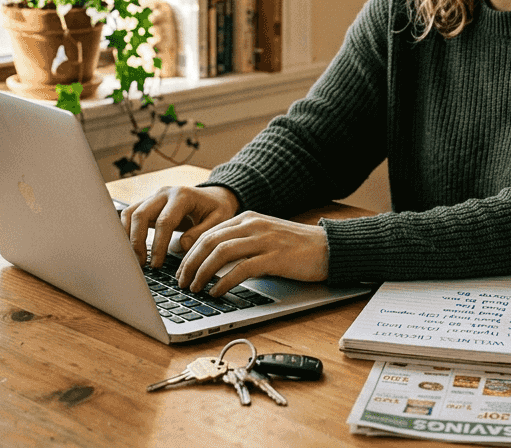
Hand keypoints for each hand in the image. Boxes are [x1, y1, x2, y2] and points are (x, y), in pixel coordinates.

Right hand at [121, 185, 239, 267]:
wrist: (214, 196)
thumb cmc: (217, 208)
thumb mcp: (219, 219)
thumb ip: (202, 232)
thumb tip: (181, 246)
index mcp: (182, 196)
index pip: (164, 221)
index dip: (158, 245)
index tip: (156, 264)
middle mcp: (164, 193)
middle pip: (140, 214)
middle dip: (137, 241)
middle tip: (141, 263)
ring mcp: (154, 197)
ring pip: (130, 212)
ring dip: (127, 236)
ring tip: (133, 258)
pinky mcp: (148, 203)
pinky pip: (130, 214)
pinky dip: (126, 230)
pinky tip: (128, 247)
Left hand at [176, 212, 328, 295]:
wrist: (329, 247)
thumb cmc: (296, 247)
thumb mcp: (264, 237)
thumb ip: (241, 243)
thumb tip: (213, 263)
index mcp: (248, 218)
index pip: (208, 233)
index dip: (190, 253)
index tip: (181, 270)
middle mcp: (253, 225)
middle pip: (209, 241)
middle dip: (190, 263)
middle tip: (182, 282)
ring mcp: (264, 240)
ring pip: (220, 253)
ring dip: (202, 272)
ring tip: (195, 288)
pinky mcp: (274, 257)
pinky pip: (241, 269)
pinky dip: (224, 282)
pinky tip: (216, 292)